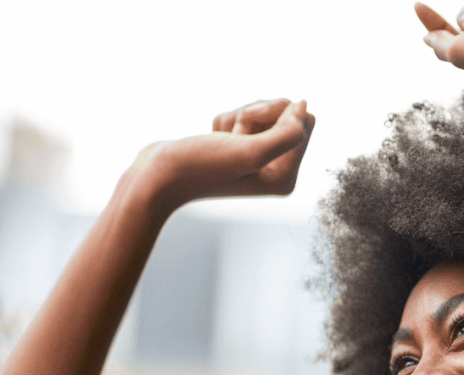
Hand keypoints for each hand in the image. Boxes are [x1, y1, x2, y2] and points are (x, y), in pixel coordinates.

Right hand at [133, 99, 314, 210]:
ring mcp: (257, 160)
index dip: (278, 113)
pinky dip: (223, 121)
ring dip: (238, 116)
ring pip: (263, 113)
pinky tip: (211, 139)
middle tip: (234, 132)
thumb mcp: (250, 151)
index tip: (248, 126)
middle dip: (257, 113)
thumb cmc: (201, 166)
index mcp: (286, 178)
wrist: (157, 177)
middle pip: (287, 115)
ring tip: (219, 137)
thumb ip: (287, 134)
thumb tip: (305, 107)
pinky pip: (242, 118)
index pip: (306, 123)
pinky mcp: (238, 148)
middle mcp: (276, 171)